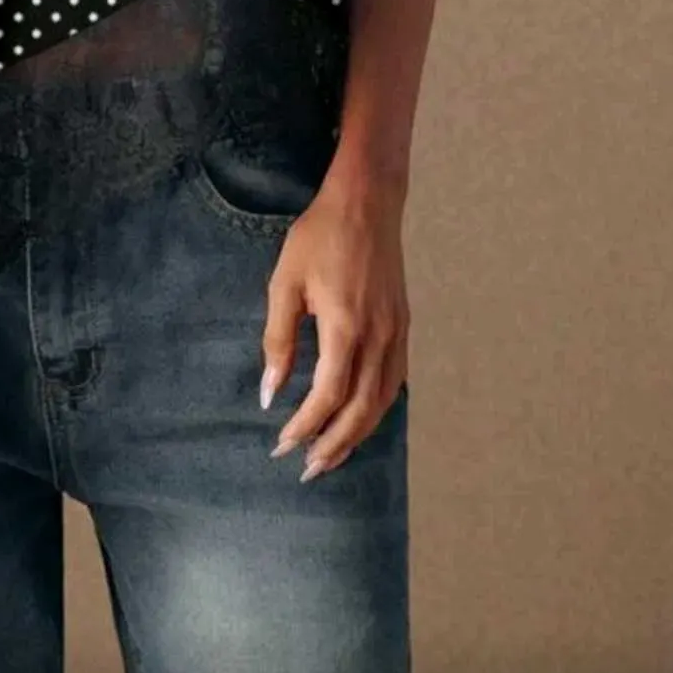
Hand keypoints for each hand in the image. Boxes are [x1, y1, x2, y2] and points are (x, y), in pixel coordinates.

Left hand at [261, 156, 409, 479]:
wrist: (366, 203)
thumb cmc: (319, 237)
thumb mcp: (285, 283)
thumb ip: (279, 341)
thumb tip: (270, 392)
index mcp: (345, 327)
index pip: (327, 395)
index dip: (305, 426)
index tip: (281, 444)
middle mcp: (378, 337)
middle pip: (360, 410)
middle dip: (333, 445)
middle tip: (307, 470)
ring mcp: (397, 334)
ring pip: (382, 402)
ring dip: (357, 435)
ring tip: (331, 456)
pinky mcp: (403, 327)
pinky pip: (394, 382)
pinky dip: (377, 410)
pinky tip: (360, 421)